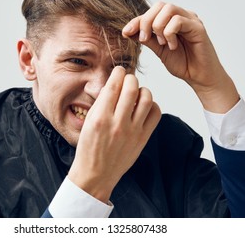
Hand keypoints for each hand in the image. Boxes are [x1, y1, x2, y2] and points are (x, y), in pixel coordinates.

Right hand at [68, 66, 160, 202]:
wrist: (96, 173)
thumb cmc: (89, 147)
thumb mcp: (89, 122)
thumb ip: (102, 102)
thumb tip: (115, 84)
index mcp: (100, 117)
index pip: (114, 85)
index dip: (118, 73)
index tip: (119, 71)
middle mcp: (117, 123)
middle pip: (131, 88)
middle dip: (130, 77)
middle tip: (128, 79)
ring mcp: (132, 131)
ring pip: (147, 98)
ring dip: (142, 90)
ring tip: (137, 93)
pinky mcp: (143, 138)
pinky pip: (155, 114)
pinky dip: (152, 105)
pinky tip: (144, 106)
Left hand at [122, 2, 238, 112]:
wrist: (199, 77)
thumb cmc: (183, 63)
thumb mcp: (159, 50)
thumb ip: (146, 39)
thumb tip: (127, 31)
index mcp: (171, 20)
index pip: (151, 12)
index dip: (136, 21)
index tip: (125, 32)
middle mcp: (182, 16)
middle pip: (159, 5)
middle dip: (146, 21)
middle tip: (144, 40)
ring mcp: (191, 20)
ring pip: (168, 9)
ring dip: (158, 26)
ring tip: (162, 43)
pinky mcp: (198, 27)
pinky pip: (178, 21)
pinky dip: (170, 33)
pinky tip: (172, 46)